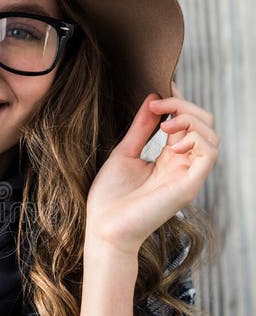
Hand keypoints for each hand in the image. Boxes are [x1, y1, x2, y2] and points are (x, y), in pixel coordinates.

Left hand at [85, 82, 218, 255]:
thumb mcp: (125, 153)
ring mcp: (188, 175)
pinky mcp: (189, 186)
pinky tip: (173, 141)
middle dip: (184, 105)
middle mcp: (183, 166)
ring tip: (164, 124)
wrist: (103, 229)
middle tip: (157, 102)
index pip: (187, 123)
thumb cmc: (110, 198)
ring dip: (190, 119)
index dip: (179, 101)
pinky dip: (195, 137)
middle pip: (203, 124)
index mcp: (169, 159)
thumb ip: (141, 128)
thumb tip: (151, 100)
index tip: (163, 86)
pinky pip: (209, 153)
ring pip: (211, 135)